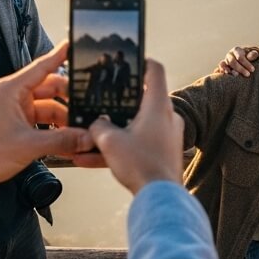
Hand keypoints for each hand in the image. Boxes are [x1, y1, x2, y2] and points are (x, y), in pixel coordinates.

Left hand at [0, 43, 93, 202]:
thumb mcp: (28, 145)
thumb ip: (62, 140)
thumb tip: (86, 137)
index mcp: (11, 90)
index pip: (42, 66)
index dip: (60, 55)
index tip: (74, 45)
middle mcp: (14, 97)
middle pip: (51, 89)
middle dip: (70, 100)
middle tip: (89, 109)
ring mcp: (16, 112)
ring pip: (50, 108)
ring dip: (65, 120)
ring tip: (81, 133)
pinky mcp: (18, 126)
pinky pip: (44, 123)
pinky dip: (56, 131)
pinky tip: (68, 142)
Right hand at [82, 59, 183, 193]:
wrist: (160, 197)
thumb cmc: (141, 164)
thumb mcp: (110, 141)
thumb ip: (99, 126)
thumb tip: (96, 122)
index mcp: (157, 106)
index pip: (155, 71)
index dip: (142, 62)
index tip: (130, 61)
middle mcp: (167, 117)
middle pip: (143, 100)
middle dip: (120, 103)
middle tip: (102, 102)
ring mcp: (168, 136)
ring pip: (138, 125)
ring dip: (115, 130)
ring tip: (90, 138)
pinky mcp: (164, 153)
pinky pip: (139, 144)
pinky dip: (120, 148)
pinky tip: (92, 159)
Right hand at [216, 46, 258, 76]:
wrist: (241, 59)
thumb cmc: (247, 57)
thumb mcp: (251, 54)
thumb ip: (253, 54)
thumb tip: (254, 55)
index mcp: (236, 50)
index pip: (240, 57)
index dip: (246, 64)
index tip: (253, 70)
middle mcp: (229, 55)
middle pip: (232, 62)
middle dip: (240, 69)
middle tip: (248, 74)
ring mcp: (224, 60)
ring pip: (224, 64)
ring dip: (229, 70)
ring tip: (236, 75)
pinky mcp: (222, 66)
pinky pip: (220, 68)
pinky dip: (222, 71)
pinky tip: (226, 75)